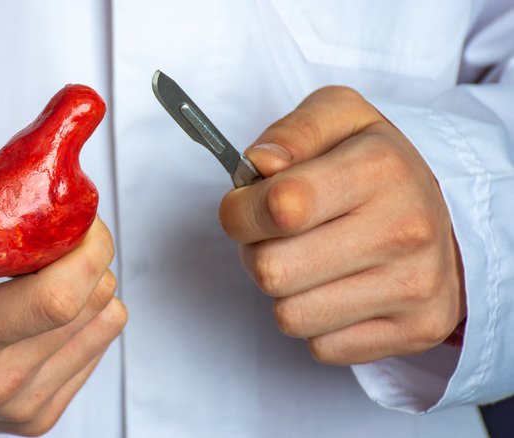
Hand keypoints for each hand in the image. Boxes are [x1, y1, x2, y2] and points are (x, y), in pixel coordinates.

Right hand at [0, 178, 126, 434]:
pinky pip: (97, 348)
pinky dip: (85, 316)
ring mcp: (24, 405)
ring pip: (106, 325)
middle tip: (58, 231)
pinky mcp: (38, 416)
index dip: (87, 249)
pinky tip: (43, 303)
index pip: (58, 298)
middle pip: (93, 305)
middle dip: (91, 255)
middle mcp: (0, 382)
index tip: (78, 216)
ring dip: (91, 285)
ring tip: (48, 268)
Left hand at [219, 86, 465, 364]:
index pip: (278, 206)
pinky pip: (322, 347)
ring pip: (291, 317)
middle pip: (271, 270)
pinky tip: (339, 290)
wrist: (449, 219)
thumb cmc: (379, 169)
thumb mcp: (339, 119)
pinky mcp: (417, 330)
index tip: (244, 206)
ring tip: (309, 263)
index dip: (240, 211)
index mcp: (380, 167)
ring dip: (285, 293)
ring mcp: (415, 285)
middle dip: (257, 254)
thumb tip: (259, 164)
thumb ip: (292, 132)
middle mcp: (405, 228)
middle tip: (277, 238)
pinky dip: (317, 324)